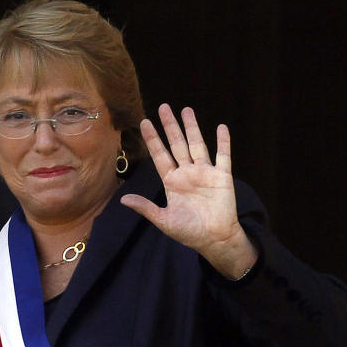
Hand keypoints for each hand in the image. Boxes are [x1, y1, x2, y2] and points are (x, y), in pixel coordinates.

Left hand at [120, 104, 258, 278]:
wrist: (214, 239)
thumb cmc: (189, 232)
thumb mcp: (164, 220)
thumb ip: (146, 207)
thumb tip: (123, 199)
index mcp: (172, 182)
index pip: (160, 155)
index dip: (152, 139)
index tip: (144, 122)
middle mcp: (187, 173)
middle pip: (177, 144)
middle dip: (170, 126)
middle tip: (163, 107)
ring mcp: (205, 173)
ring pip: (197, 145)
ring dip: (192, 127)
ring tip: (186, 110)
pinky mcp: (222, 176)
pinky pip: (223, 156)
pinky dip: (223, 142)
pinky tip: (221, 127)